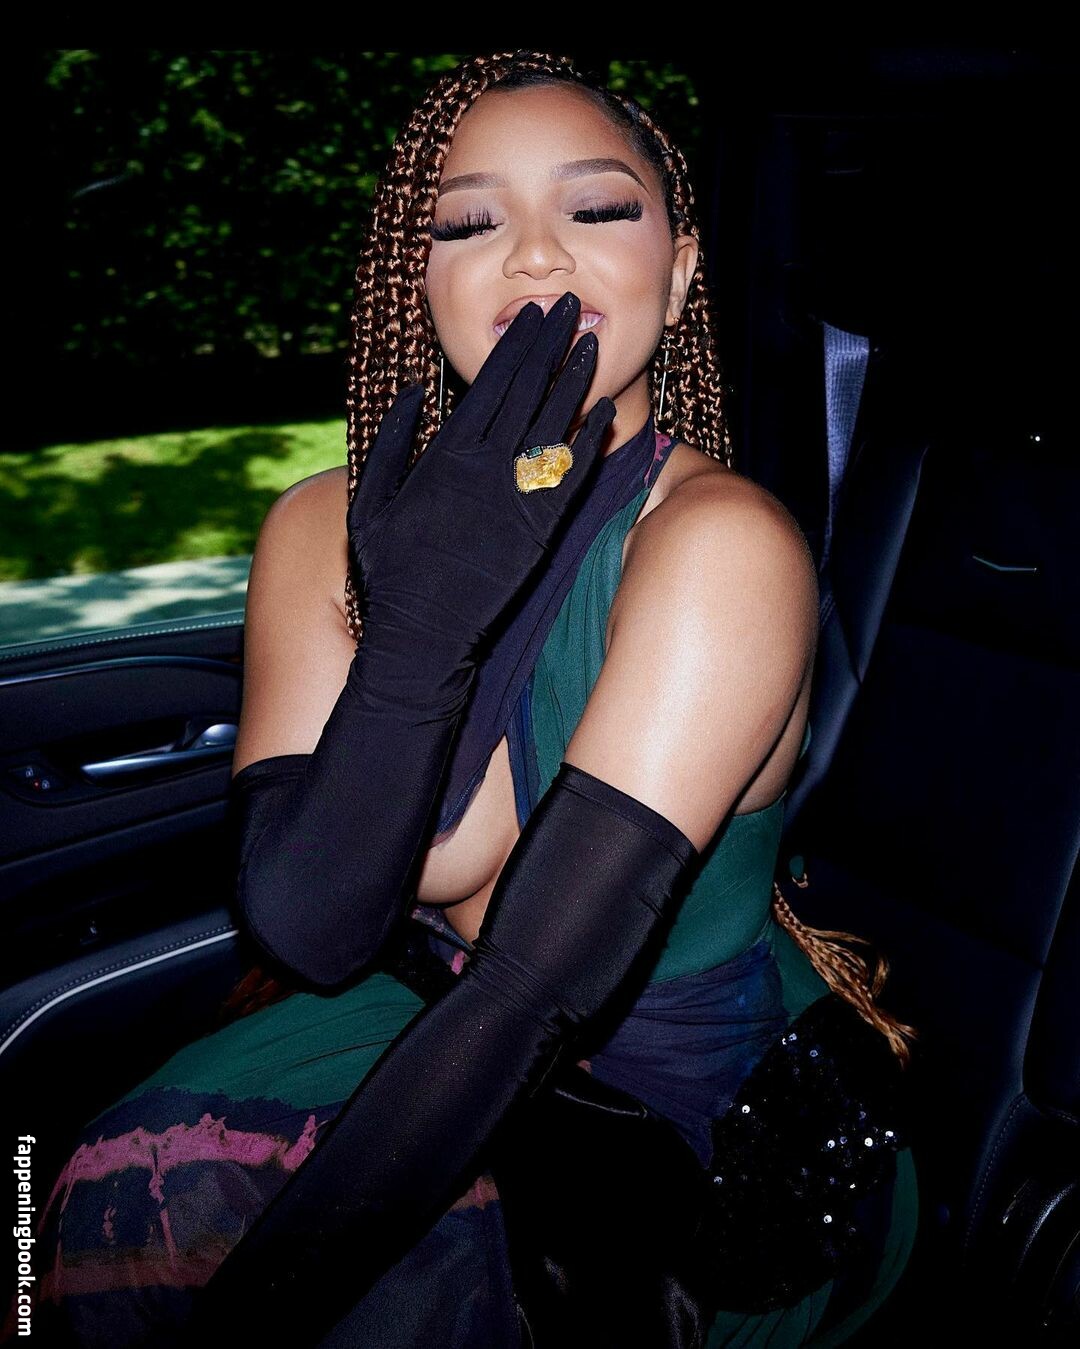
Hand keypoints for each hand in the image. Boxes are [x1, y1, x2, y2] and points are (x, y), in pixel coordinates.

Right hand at [348, 292, 615, 686]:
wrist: (425, 631)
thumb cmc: (392, 571)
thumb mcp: (369, 502)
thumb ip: (389, 445)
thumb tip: (411, 395)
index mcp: (447, 454)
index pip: (490, 384)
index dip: (516, 346)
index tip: (533, 316)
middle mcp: (488, 467)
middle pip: (528, 391)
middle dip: (551, 344)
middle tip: (571, 306)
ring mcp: (519, 497)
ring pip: (556, 425)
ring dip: (576, 380)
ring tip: (593, 343)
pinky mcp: (543, 530)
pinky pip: (574, 477)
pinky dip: (590, 443)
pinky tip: (606, 414)